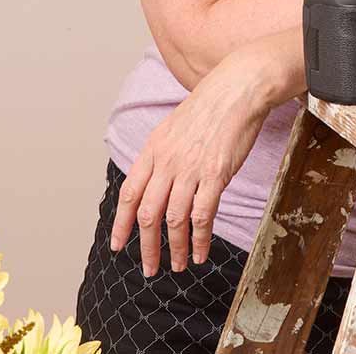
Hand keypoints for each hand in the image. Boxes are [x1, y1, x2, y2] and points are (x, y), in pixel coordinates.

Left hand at [108, 49, 271, 275]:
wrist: (238, 89)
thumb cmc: (211, 105)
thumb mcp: (174, 125)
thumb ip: (163, 154)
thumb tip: (157, 181)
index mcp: (154, 148)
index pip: (129, 193)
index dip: (121, 223)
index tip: (118, 245)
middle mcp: (167, 161)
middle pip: (148, 213)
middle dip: (146, 247)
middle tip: (148, 268)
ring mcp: (190, 169)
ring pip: (174, 220)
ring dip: (175, 248)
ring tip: (178, 265)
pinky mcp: (215, 174)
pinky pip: (202, 216)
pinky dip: (200, 239)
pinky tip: (201, 251)